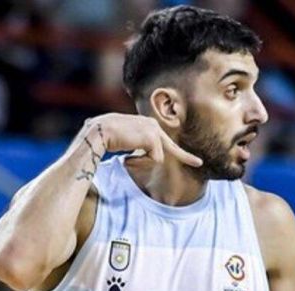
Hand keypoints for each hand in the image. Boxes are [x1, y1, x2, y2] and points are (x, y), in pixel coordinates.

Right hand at [65, 114, 202, 168]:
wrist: (95, 134)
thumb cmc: (99, 139)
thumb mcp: (115, 141)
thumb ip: (127, 145)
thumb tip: (127, 157)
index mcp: (143, 124)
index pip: (162, 140)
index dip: (178, 151)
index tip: (195, 161)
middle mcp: (150, 123)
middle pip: (170, 147)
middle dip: (186, 157)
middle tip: (199, 164)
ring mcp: (152, 128)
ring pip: (156, 157)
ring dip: (140, 162)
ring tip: (125, 156)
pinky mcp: (153, 137)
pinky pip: (154, 160)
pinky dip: (140, 163)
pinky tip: (126, 156)